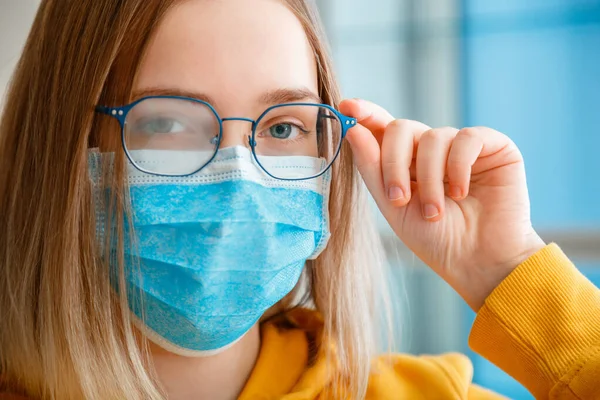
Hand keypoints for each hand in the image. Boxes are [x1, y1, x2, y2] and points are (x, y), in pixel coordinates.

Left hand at [339, 99, 545, 310]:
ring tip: (436, 211)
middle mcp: (433, 150)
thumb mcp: (393, 206)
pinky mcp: (494, 146)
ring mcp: (463, 147)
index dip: (367, 114)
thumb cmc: (436, 239)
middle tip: (398, 198)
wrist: (477, 261)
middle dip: (393, 163)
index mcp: (407, 162)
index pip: (384, 128)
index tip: (347, 106)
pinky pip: (466, 138)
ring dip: (429, 179)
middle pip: (401, 128)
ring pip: (432, 137)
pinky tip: (462, 193)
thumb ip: (372, 168)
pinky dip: (458, 167)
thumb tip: (352, 128)